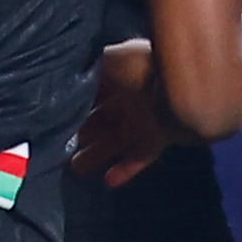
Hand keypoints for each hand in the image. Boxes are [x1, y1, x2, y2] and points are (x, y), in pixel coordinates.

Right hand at [65, 39, 172, 186]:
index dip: (72, 106)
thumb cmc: (146, 67)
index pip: (90, 92)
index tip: (53, 120)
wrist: (188, 86)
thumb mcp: (109, 61)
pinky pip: (138, 158)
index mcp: (119, 75)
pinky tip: (108, 181)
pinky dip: (125, 170)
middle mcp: (130, 98)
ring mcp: (144, 120)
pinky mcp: (158, 140)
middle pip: (100, 119)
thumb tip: (64, 81)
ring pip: (115, 140)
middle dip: (80, 132)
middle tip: (59, 147)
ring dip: (96, 153)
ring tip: (75, 168)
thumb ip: (88, 71)